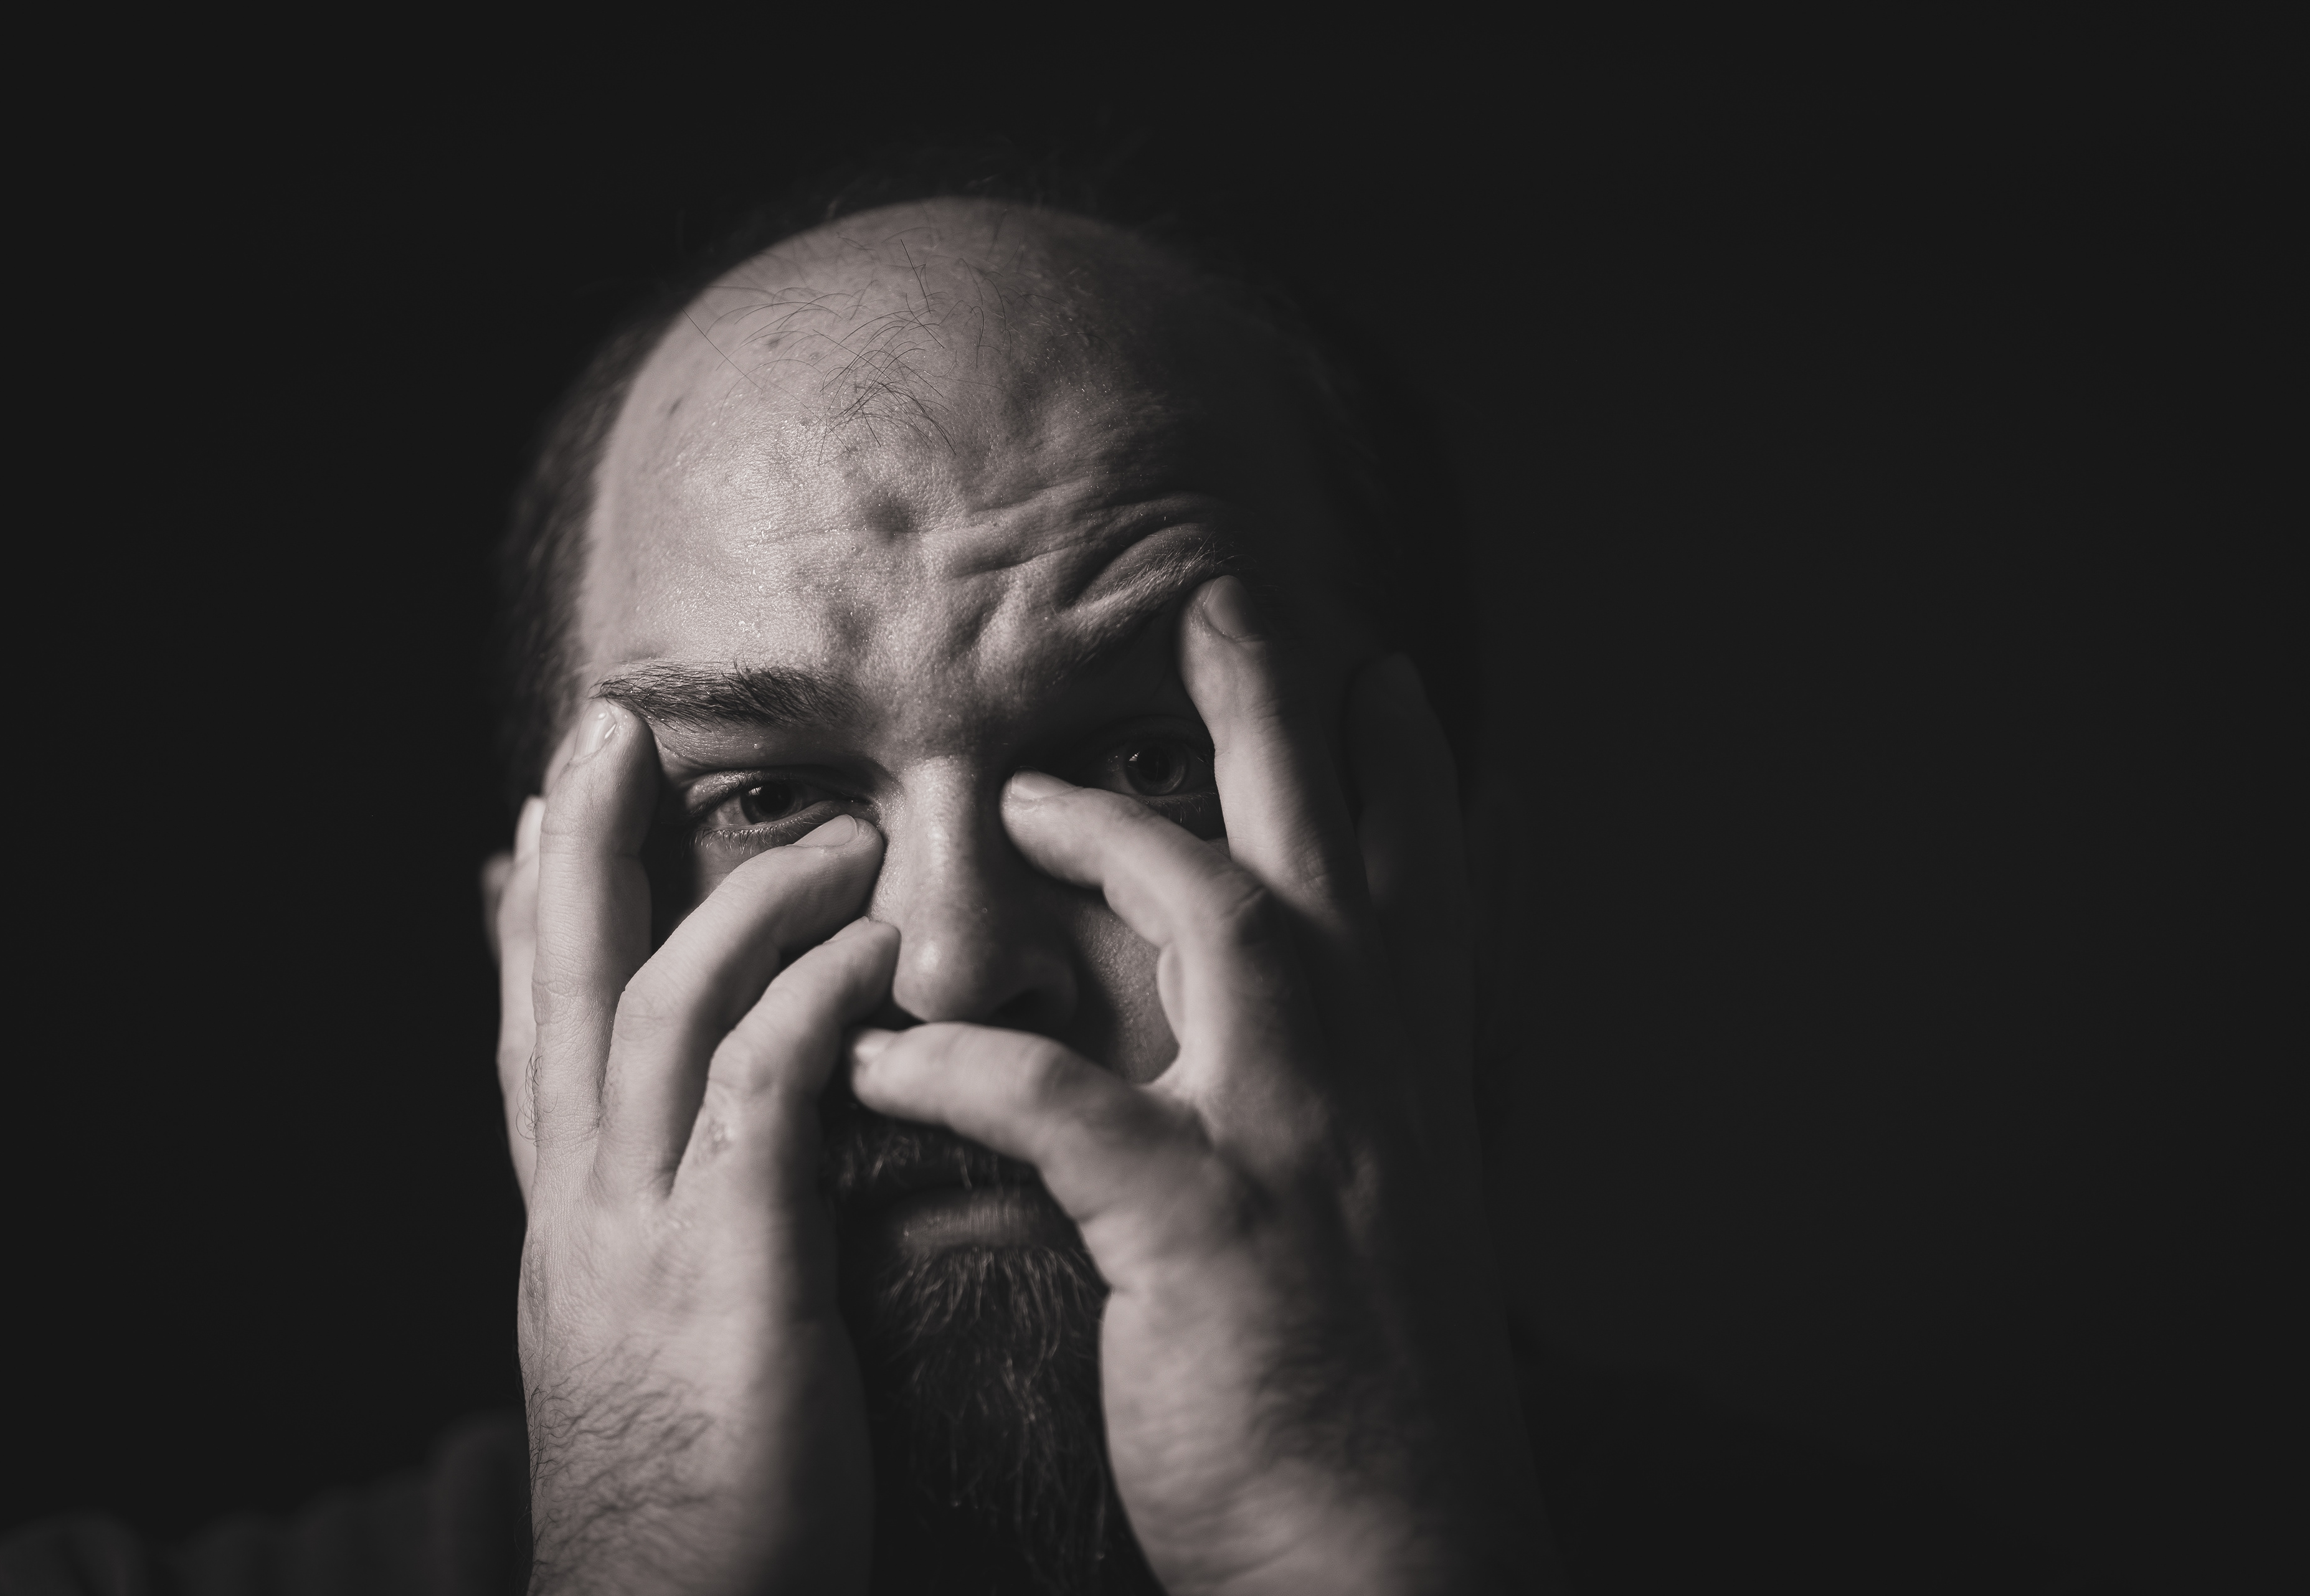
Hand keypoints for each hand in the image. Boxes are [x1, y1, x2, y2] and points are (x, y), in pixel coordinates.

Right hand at [491, 704, 894, 1594]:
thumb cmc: (689, 1499)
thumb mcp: (644, 1343)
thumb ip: (659, 1236)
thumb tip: (683, 1172)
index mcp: (570, 1222)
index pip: (538, 1036)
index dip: (533, 919)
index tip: (539, 816)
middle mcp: (585, 1207)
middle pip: (565, 990)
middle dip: (583, 852)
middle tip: (603, 732)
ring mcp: (644, 1234)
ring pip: (657, 1014)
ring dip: (736, 907)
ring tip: (823, 833)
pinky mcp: (729, 1276)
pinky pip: (759, 1102)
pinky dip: (804, 1009)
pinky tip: (862, 948)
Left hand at [849, 577, 1566, 1594]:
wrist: (1390, 1541)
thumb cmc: (1358, 1375)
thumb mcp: (1368, 1210)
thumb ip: (1318, 1094)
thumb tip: (1253, 1016)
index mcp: (1402, 1073)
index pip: (1418, 882)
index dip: (1398, 768)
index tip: (1367, 667)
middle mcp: (1363, 1077)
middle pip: (1321, 851)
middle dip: (1273, 718)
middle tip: (1223, 605)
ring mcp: (1292, 1142)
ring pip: (1225, 931)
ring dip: (1118, 850)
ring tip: (1013, 805)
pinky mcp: (1205, 1230)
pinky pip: (1073, 1107)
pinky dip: (975, 1065)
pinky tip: (891, 1046)